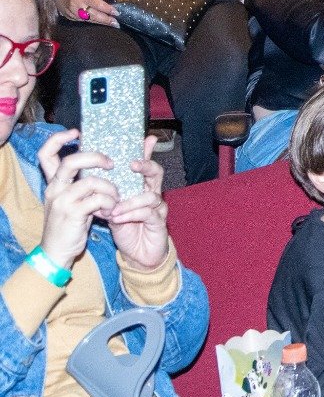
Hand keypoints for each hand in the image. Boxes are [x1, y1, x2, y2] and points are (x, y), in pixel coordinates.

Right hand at [37, 131, 117, 271]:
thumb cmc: (69, 223)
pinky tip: (113, 209)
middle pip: (70, 162)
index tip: (76, 133)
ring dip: (110, 187)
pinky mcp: (73, 214)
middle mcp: (54, 189)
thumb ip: (82, 182)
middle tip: (111, 163)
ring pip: (91, 182)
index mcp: (54, 183)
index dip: (58, 139)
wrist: (57, 251)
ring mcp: (62, 201)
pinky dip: (110, 202)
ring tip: (116, 196)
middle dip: (94, 157)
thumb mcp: (72, 200)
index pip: (46, 154)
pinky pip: (98, 200)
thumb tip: (103, 163)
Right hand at [58, 0, 117, 26]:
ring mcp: (75, 13)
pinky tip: (104, 23)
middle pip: (93, 14)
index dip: (106, 8)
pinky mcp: (74, 18)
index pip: (96, 3)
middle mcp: (78, 6)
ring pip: (90, 19)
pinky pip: (87, 21)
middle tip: (116, 22)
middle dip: (106, 19)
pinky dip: (96, 22)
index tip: (116, 12)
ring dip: (102, 22)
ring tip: (113, 24)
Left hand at [105, 137, 171, 271]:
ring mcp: (158, 208)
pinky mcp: (159, 222)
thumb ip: (108, 192)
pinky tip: (118, 219)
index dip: (145, 152)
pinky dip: (132, 214)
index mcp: (141, 188)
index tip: (143, 142)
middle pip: (156, 173)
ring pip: (150, 195)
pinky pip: (148, 214)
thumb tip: (92, 176)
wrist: (137, 254)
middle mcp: (152, 194)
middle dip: (146, 166)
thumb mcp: (114, 207)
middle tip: (132, 165)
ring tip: (114, 209)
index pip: (146, 165)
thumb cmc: (126, 228)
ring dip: (130, 201)